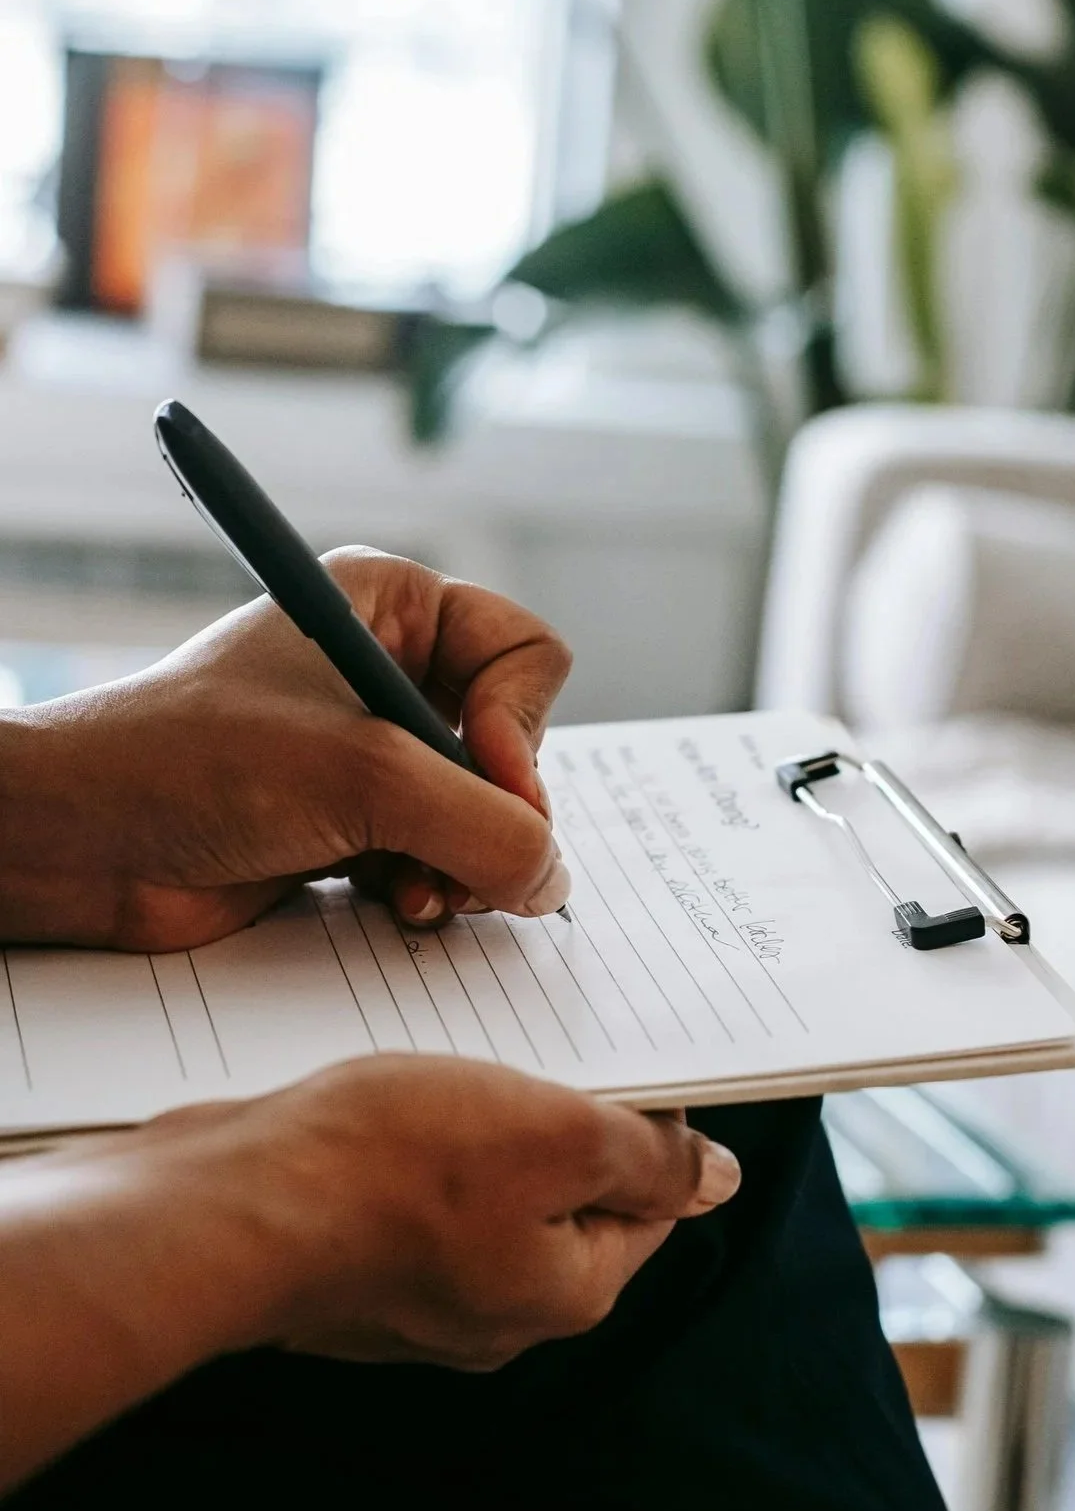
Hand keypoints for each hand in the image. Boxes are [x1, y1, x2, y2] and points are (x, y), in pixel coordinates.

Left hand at [0, 550, 571, 949]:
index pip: (527, 653)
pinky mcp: (354, 821)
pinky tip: (395, 904)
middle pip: (514, 743)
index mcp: (392, 606)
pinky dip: (433, 887)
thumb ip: (484, 825)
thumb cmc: (195, 762)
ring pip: (483, 811)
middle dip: (494, 811)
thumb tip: (554, 879)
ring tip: (420, 892)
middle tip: (463, 857)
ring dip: (464, 861)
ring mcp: (372, 751)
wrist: (84, 843)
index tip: (487, 779)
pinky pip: (441, 855)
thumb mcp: (364, 775)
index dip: (522, 725)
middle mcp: (389, 670)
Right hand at [0, 1054, 740, 1488]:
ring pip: (485, 1185)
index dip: (649, 1122)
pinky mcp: (356, 1261)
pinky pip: (414, 1191)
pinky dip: (415, 1139)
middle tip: (534, 1046)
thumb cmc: (389, 1167)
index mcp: (565, 1290)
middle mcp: (497, 1307)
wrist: (227, 1204)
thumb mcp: (556, 1134)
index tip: (625, 1059)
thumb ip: (648, 1157)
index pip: (648, 1202)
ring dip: (482, 1119)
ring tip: (456, 1062)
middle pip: (564, 1193)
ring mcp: (418, 1291)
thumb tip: (717, 1179)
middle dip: (558, 1116)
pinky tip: (391, 1095)